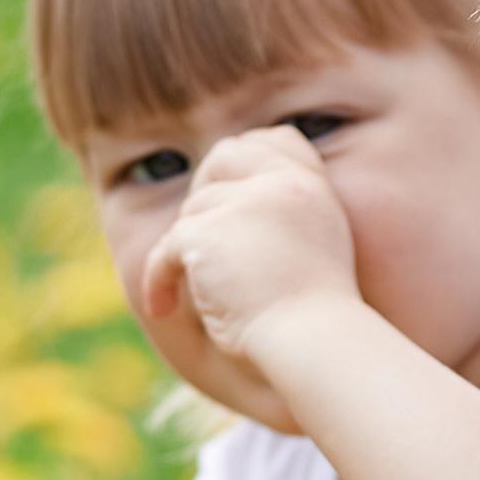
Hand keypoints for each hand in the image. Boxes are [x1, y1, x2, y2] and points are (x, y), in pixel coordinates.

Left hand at [142, 131, 361, 399]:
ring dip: (185, 250)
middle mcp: (281, 185)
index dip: (250, 154)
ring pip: (193, 210)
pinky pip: (167, 247)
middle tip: (197, 235)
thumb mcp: (321, 249)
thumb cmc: (320, 320)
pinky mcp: (207, 232)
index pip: (279, 139)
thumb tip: (243, 207)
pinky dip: (158, 278)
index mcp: (313, 189)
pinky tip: (162, 307)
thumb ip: (290, 217)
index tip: (231, 187)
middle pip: (226, 156)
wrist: (314, 340)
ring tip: (187, 291)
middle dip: (205, 188)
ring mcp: (244, 203)